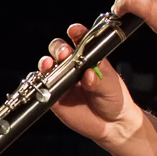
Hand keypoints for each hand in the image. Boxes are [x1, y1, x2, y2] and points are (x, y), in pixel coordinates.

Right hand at [39, 23, 143, 143]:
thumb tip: (88, 75)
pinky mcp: (54, 97)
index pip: (80, 39)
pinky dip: (41, 82)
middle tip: (65, 53)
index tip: (74, 30)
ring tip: (50, 64)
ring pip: (48, 65)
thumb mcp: (110, 87)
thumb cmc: (115, 100)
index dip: (76, 32)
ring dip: (46, 62)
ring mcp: (62, 80)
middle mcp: (73, 66)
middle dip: (59, 48)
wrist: (112, 125)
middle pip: (59, 49)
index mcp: (89, 57)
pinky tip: (44, 80)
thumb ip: (98, 81)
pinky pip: (43, 87)